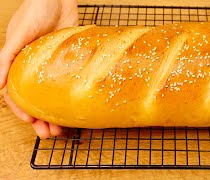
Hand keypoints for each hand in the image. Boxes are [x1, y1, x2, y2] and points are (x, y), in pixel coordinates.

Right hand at [0, 0, 77, 137]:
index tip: (31, 123)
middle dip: (40, 118)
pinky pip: (67, 84)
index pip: (16, 94)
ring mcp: (51, 67)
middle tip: (49, 133)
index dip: (21, 110)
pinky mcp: (67, 62)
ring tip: (62, 128)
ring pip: (52, 96)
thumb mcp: (18, 34)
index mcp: (18, 64)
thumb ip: (6, 57)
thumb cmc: (36, 11)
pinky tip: (74, 108)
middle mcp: (34, 69)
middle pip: (35, 99)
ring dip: (55, 113)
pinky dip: (68, 97)